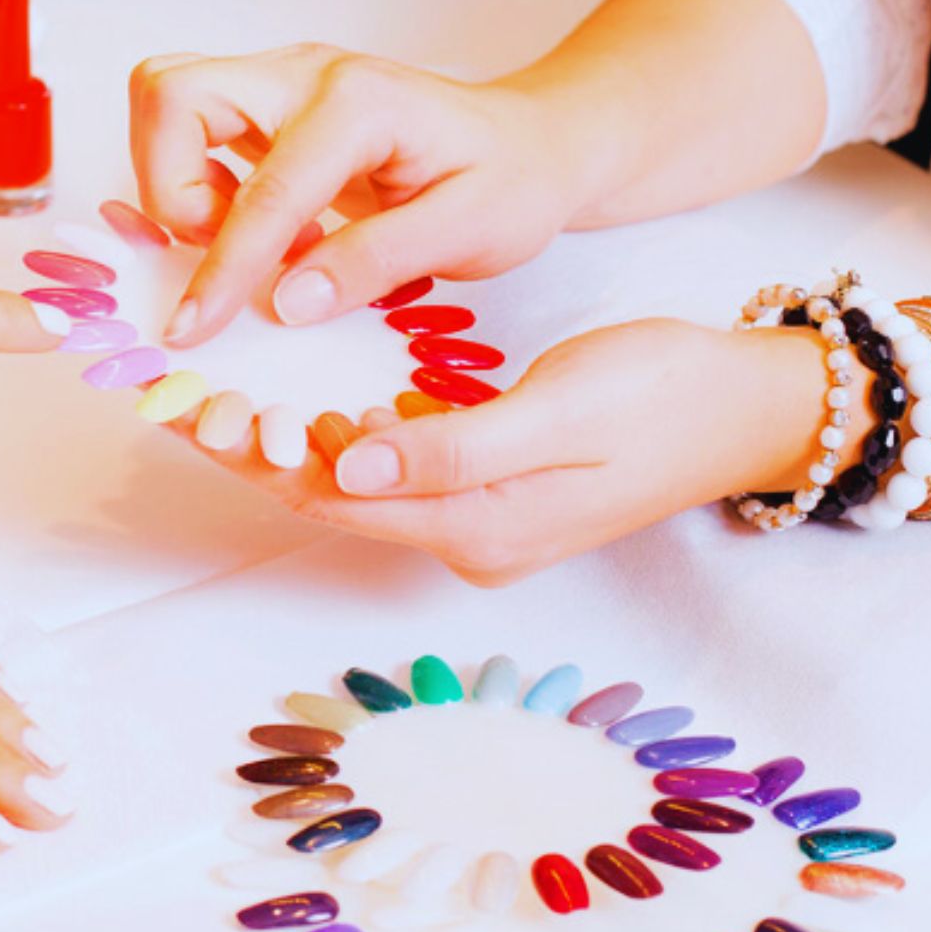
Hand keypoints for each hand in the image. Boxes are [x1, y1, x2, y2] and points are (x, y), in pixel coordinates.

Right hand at [127, 44, 594, 344]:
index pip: (264, 191)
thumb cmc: (511, 181)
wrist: (531, 145)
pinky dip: (194, 182)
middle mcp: (307, 76)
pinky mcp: (270, 108)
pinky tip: (257, 231)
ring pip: (169, 101)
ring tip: (241, 241)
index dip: (222, 267)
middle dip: (169, 186)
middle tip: (218, 249)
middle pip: (173, 95)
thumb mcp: (470, 232)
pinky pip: (190, 128)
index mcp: (360, 104)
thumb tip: (287, 301)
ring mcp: (282, 85)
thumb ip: (376, 263)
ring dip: (176, 181)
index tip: (193, 325)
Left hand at [165, 320, 870, 584]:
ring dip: (290, 442)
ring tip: (219, 393)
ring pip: (358, 482)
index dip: (256, 457)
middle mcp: (467, 539)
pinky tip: (306, 397)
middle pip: (333, 497)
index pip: (334, 499)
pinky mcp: (490, 490)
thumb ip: (454, 447)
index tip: (190, 412)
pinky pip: (394, 466)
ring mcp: (479, 520)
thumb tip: (353, 465)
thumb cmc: (663, 395)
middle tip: (181, 399)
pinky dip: (343, 433)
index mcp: (479, 529)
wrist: (749, 409)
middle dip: (254, 451)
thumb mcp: (560, 410)